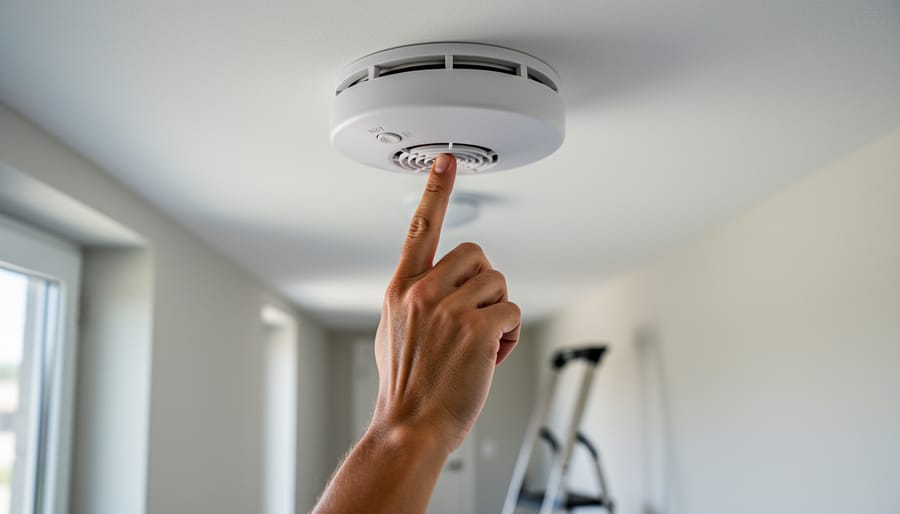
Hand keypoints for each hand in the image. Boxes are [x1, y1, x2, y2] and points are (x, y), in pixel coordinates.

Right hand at [370, 153, 521, 452]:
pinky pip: (511, 311)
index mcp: (401, 289)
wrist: (408, 426)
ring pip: (498, 285)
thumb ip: (414, 300)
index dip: (435, 190)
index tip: (445, 160)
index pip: (421, 228)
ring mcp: (449, 308)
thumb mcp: (392, 333)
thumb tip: (436, 288)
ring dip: (497, 314)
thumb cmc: (406, 388)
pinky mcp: (477, 328)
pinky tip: (490, 355)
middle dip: (484, 284)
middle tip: (475, 317)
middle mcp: (423, 292)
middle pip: (477, 255)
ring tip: (479, 344)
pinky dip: (508, 334)